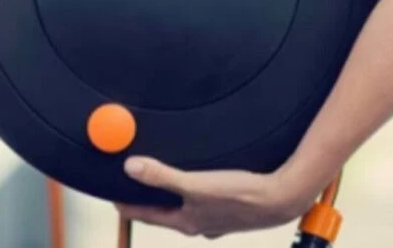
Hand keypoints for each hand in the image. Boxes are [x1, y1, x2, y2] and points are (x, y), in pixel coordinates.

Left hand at [114, 157, 315, 238]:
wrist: (281, 198)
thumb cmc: (240, 195)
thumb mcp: (194, 184)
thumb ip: (161, 176)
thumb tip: (130, 168)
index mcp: (187, 222)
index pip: (147, 215)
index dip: (128, 205)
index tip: (111, 198)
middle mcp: (199, 224)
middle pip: (165, 212)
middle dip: (148, 199)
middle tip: (132, 186)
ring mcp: (215, 219)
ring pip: (185, 207)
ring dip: (171, 195)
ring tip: (162, 181)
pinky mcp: (229, 210)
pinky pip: (202, 200)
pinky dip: (192, 192)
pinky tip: (198, 181)